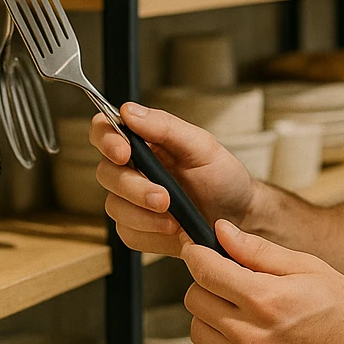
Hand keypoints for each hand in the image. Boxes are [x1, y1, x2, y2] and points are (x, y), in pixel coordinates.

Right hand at [92, 104, 256, 256]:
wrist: (239, 217)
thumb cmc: (223, 178)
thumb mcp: (202, 146)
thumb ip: (165, 127)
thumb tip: (129, 111)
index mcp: (144, 141)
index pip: (105, 130)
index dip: (106, 139)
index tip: (124, 151)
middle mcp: (132, 169)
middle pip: (106, 173)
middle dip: (134, 187)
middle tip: (163, 198)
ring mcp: (131, 200)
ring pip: (114, 206)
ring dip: (143, 215)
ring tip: (175, 219)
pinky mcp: (136, 228)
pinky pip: (127, 232)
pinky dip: (150, 232)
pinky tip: (172, 229)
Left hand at [182, 220, 343, 343]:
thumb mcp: (309, 267)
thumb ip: (259, 250)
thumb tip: (221, 231)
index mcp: (265, 299)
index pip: (204, 270)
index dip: (198, 254)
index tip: (201, 250)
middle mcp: (250, 336)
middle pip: (195, 300)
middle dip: (207, 283)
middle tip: (231, 278)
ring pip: (200, 330)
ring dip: (213, 314)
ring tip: (246, 309)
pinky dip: (230, 342)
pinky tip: (262, 336)